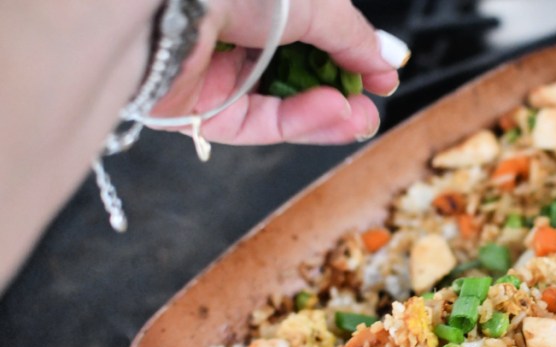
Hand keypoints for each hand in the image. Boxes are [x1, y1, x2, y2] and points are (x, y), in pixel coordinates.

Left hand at [150, 0, 405, 144]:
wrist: (165, 8)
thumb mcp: (314, 3)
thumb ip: (352, 36)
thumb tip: (387, 59)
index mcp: (259, 2)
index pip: (312, 33)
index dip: (350, 56)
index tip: (382, 76)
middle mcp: (233, 32)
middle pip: (297, 72)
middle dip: (340, 91)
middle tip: (372, 105)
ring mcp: (215, 72)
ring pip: (280, 103)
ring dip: (325, 112)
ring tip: (360, 117)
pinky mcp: (199, 110)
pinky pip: (258, 122)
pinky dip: (299, 120)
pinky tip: (331, 113)